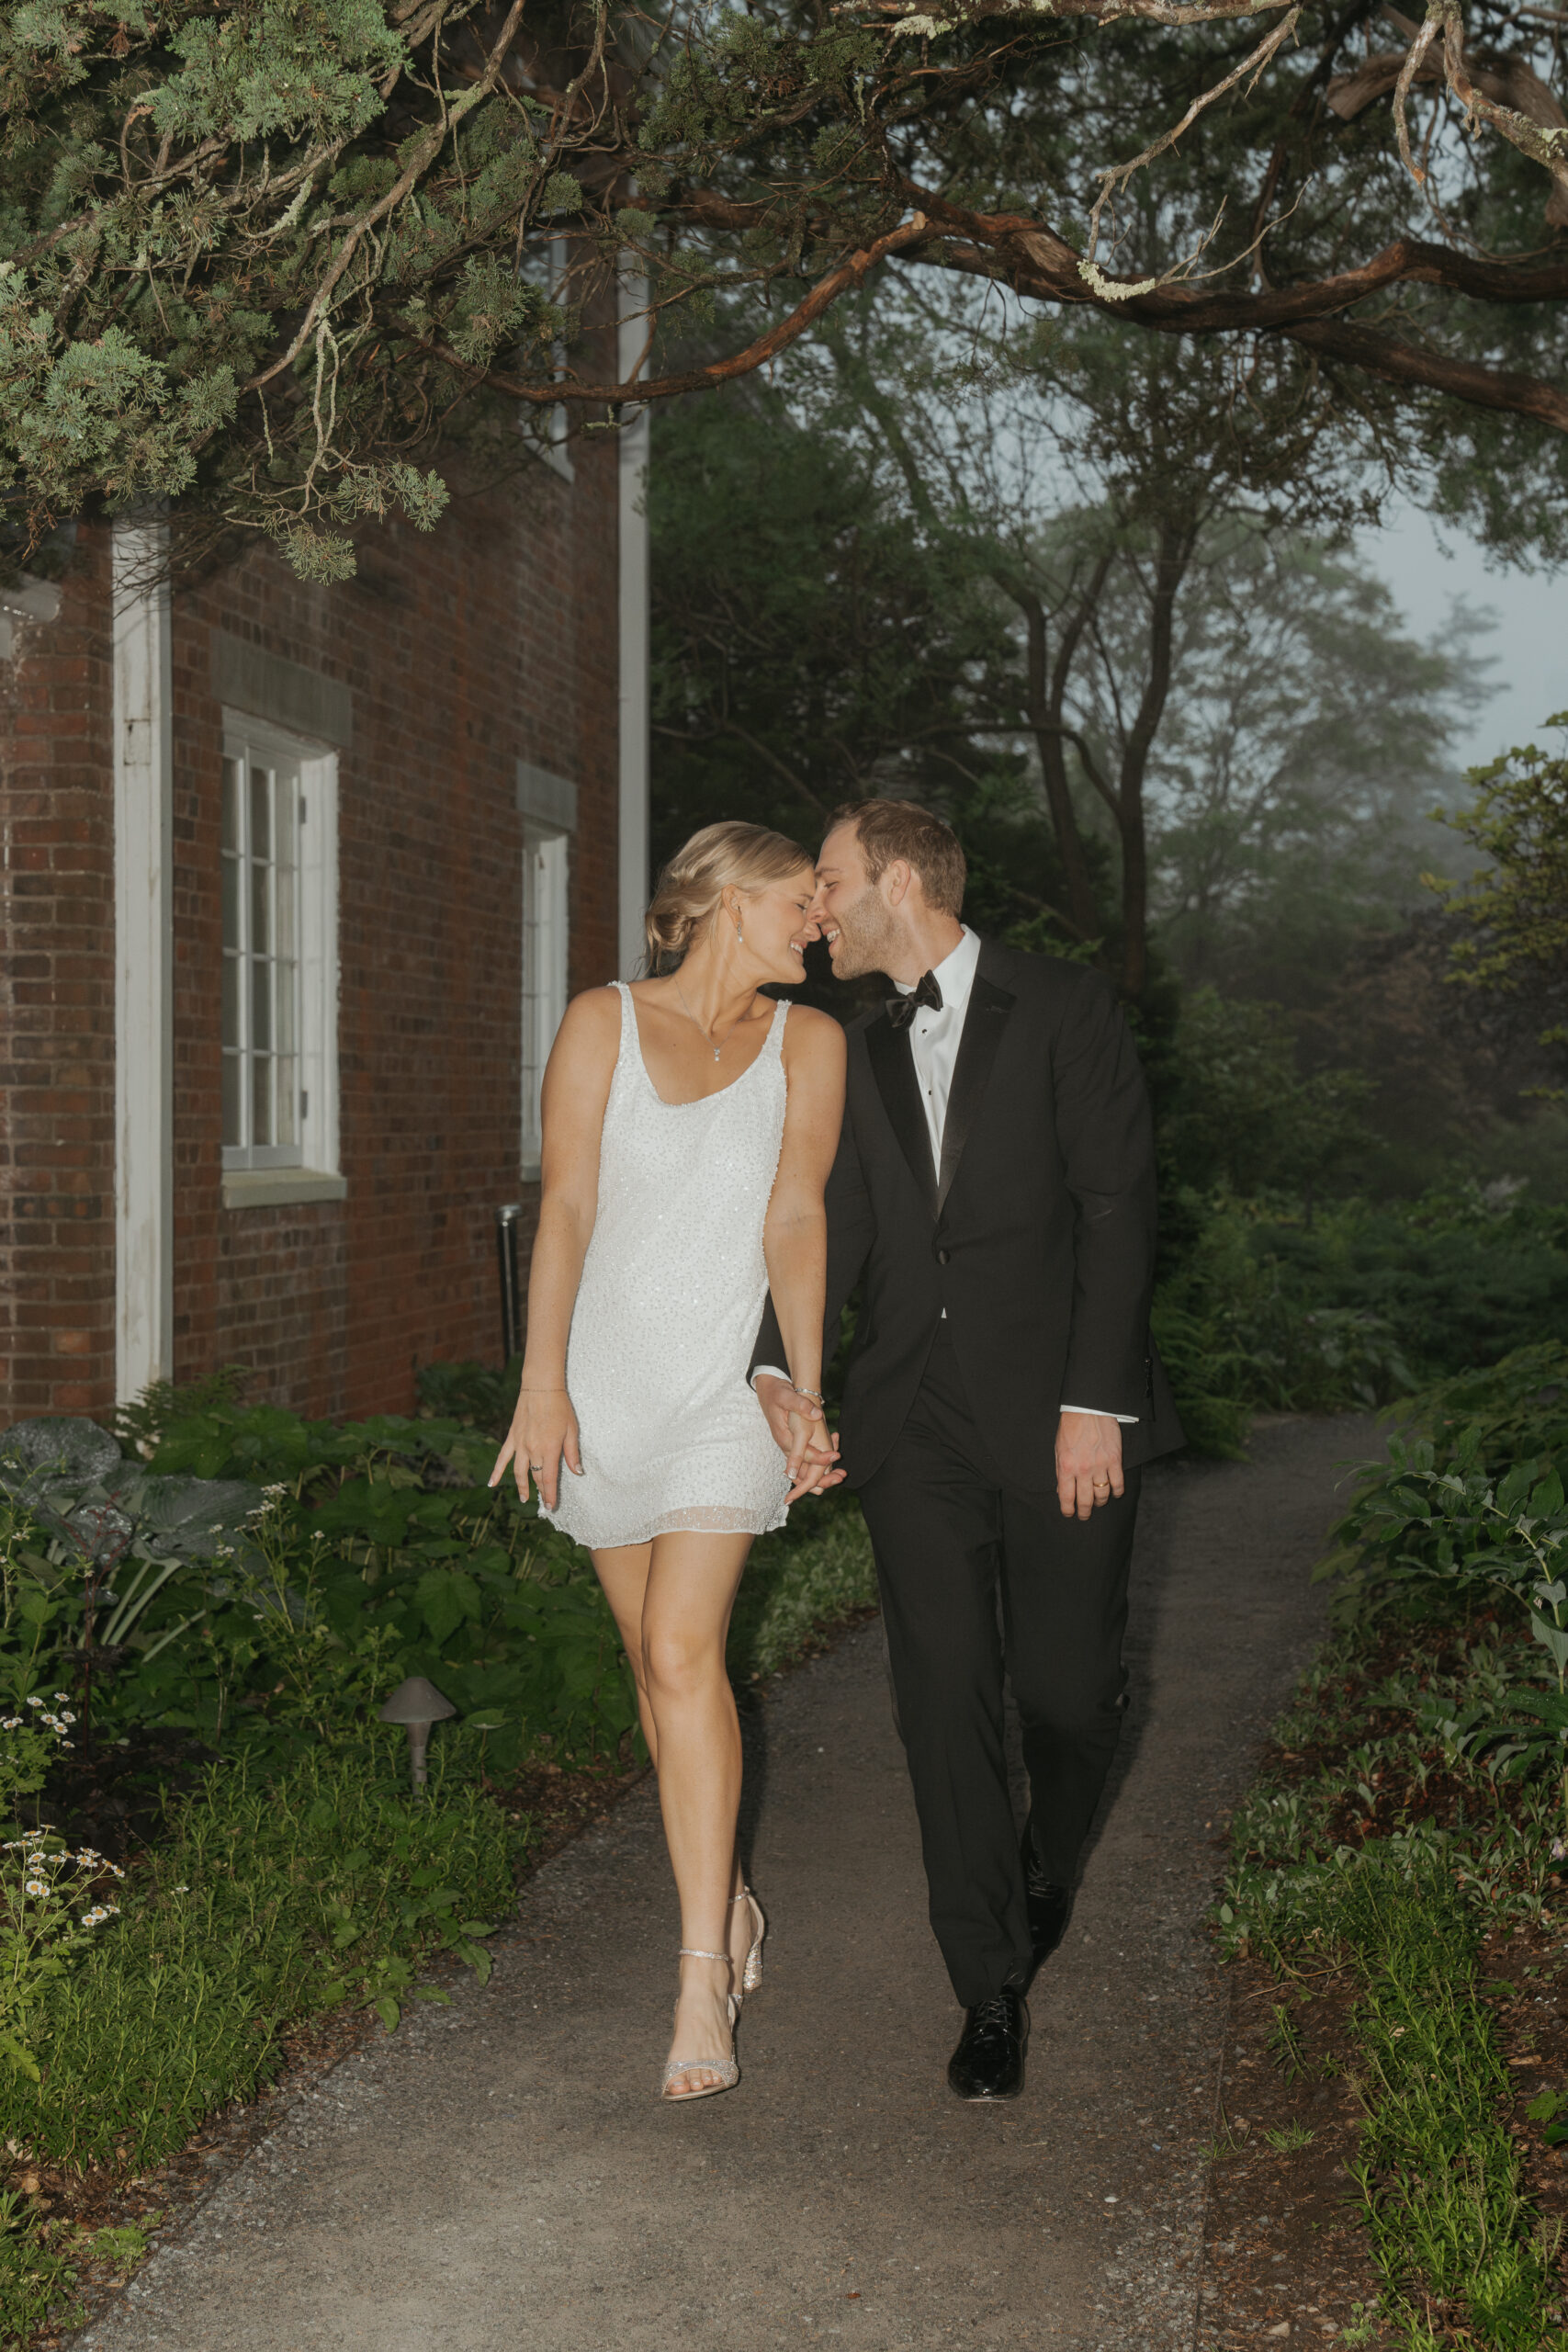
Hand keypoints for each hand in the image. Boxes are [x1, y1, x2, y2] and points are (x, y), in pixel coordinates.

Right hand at [491, 1384, 581, 1512]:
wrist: (541, 1388)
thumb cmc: (560, 1407)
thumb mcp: (572, 1430)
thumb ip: (572, 1453)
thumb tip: (578, 1472)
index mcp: (549, 1449)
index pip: (550, 1479)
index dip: (550, 1494)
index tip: (552, 1506)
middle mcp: (533, 1450)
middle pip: (536, 1477)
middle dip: (541, 1492)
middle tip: (544, 1505)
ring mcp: (520, 1444)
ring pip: (519, 1472)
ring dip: (522, 1487)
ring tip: (525, 1498)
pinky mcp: (512, 1437)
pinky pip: (502, 1458)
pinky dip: (496, 1472)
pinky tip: (491, 1483)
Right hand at [754, 1374, 843, 1500]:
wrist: (768, 1391)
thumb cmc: (777, 1393)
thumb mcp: (787, 1396)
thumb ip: (800, 1405)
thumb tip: (817, 1414)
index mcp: (784, 1437)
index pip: (802, 1455)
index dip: (820, 1458)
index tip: (836, 1455)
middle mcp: (786, 1446)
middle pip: (802, 1471)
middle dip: (821, 1478)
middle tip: (841, 1476)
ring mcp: (789, 1446)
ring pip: (804, 1469)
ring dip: (822, 1473)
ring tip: (840, 1473)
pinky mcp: (793, 1443)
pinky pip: (806, 1460)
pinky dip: (820, 1460)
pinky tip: (834, 1446)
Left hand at [1055, 1410, 1123, 1521]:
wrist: (1088, 1409)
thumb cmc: (1070, 1428)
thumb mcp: (1058, 1450)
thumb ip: (1060, 1471)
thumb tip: (1062, 1490)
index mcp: (1066, 1467)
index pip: (1066, 1497)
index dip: (1068, 1510)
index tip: (1069, 1514)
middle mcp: (1083, 1469)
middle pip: (1085, 1501)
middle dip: (1084, 1512)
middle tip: (1084, 1515)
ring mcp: (1100, 1465)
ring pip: (1102, 1495)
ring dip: (1100, 1502)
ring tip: (1098, 1503)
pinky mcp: (1115, 1460)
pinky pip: (1118, 1483)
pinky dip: (1117, 1492)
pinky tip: (1114, 1493)